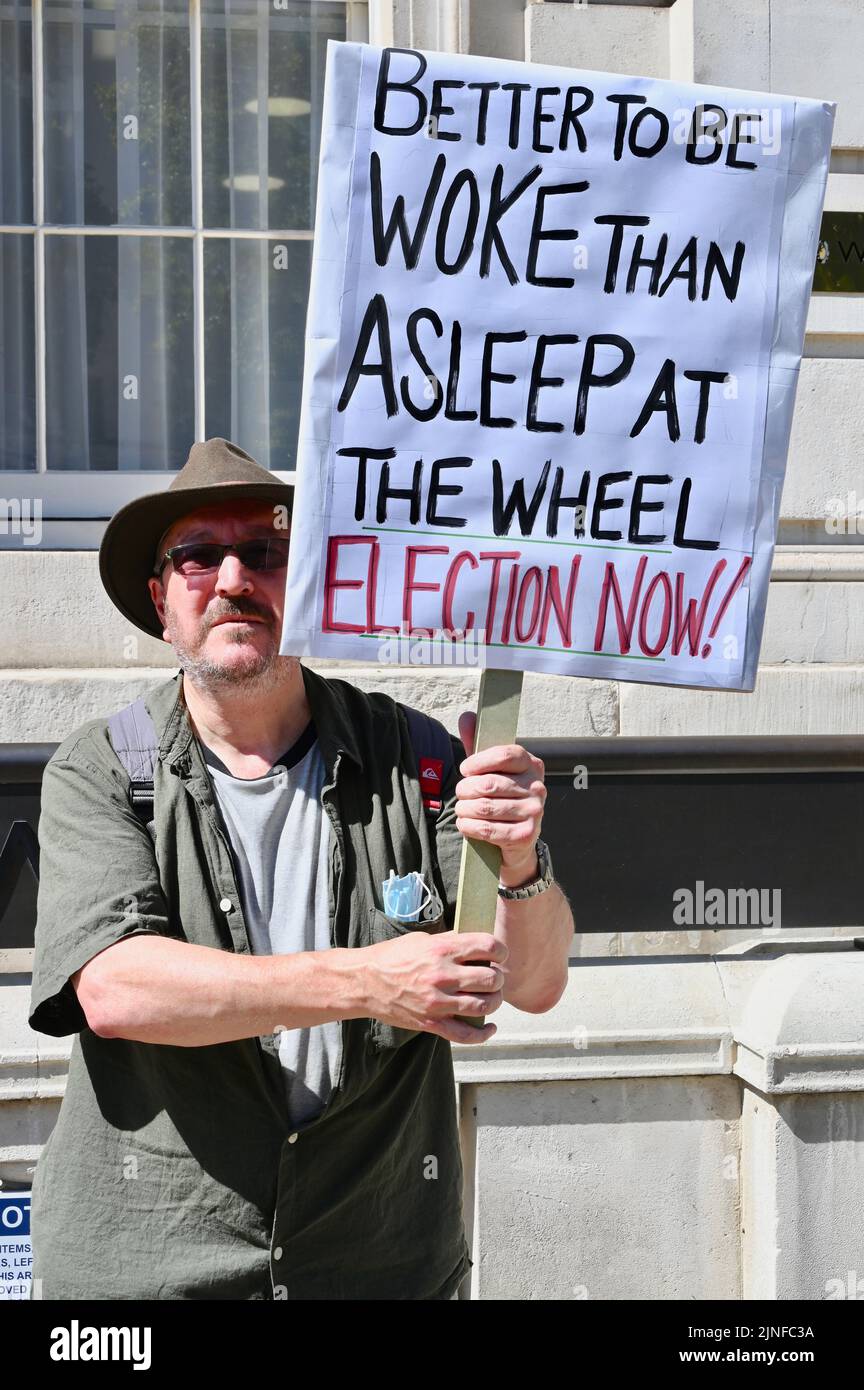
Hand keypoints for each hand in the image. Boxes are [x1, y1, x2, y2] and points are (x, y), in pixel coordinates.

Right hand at [360, 931, 509, 1043]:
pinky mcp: (431, 1023)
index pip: (488, 947)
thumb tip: (476, 943)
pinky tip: (490, 1027)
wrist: (364, 982)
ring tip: (491, 997)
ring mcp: (437, 1002)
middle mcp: (442, 975)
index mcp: (442, 949)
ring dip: (494, 1001)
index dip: (500, 951)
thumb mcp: (422, 940)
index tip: (499, 955)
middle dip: (498, 978)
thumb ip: (450, 941)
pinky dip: (483, 1034)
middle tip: (494, 977)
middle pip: (491, 978)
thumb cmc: (391, 957)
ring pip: (484, 1005)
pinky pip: (465, 1035)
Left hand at [455, 711, 546, 881]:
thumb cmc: (501, 798)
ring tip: (461, 808)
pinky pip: (486, 829)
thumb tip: (467, 716)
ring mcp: (534, 812)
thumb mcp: (491, 770)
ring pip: (484, 807)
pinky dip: (468, 826)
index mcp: (532, 765)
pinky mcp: (525, 835)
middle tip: (460, 793)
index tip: (465, 769)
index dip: (479, 761)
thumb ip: (478, 745)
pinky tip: (464, 823)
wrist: (518, 841)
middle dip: (465, 789)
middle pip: (489, 783)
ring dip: (463, 808)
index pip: (505, 754)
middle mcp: (538, 787)